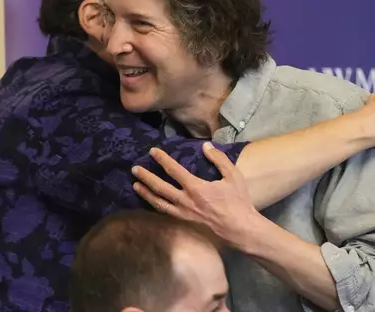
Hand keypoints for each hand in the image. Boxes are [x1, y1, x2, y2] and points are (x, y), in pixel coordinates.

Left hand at [131, 142, 258, 245]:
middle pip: (159, 187)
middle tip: (134, 169)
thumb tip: (206, 146)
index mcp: (196, 188)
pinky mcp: (185, 224)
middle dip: (146, 177)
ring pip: (159, 203)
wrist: (240, 229)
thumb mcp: (233, 176)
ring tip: (135, 186)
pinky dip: (155, 208)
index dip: (162, 159)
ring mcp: (183, 215)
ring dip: (146, 193)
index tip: (153, 151)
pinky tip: (151, 204)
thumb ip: (219, 159)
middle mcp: (185, 201)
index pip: (173, 170)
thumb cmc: (238, 202)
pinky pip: (166, 215)